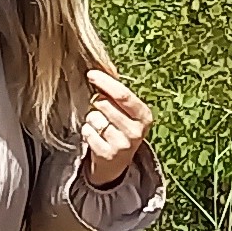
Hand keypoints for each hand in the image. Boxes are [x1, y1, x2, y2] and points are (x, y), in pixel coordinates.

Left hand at [80, 68, 154, 188]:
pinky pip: (87, 131)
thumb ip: (117, 93)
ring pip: (94, 118)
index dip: (105, 82)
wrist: (117, 163)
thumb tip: (101, 67)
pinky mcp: (107, 155)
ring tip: (100, 126)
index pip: (123, 95)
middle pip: (104, 105)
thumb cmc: (120, 128)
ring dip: (92, 119)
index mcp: (144, 115)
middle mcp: (136, 131)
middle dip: (97, 102)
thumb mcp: (127, 111)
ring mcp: (122, 145)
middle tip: (101, 109)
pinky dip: (87, 131)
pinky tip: (95, 136)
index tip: (91, 74)